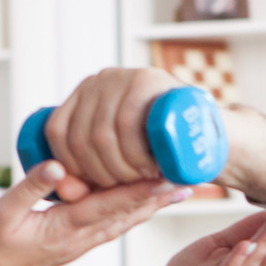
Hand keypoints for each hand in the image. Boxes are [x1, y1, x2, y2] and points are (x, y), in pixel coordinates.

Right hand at [0, 161, 193, 265]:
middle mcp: (81, 237)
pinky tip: (145, 203)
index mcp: (66, 228)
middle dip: (159, 196)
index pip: (111, 205)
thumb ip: (31, 187)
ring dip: (152, 204)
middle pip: (128, 214)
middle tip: (189, 180)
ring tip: (178, 189)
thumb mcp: (3, 212)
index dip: (141, 190)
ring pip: (125, 220)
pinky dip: (134, 211)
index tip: (168, 178)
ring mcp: (81, 242)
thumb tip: (60, 166)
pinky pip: (113, 224)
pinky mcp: (78, 241)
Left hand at [48, 67, 265, 202]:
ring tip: (141, 180)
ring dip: (120, 169)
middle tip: (128, 188)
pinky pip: (125, 123)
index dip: (69, 169)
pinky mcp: (149, 80)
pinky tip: (149, 168)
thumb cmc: (159, 154)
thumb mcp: (117, 159)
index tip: (93, 190)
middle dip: (102, 176)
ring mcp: (124, 75)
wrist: (209, 136)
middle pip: (80, 137)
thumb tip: (62, 189)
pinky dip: (134, 155)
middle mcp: (100, 79)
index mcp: (84, 94)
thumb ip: (89, 170)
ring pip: (100, 135)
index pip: (57, 132)